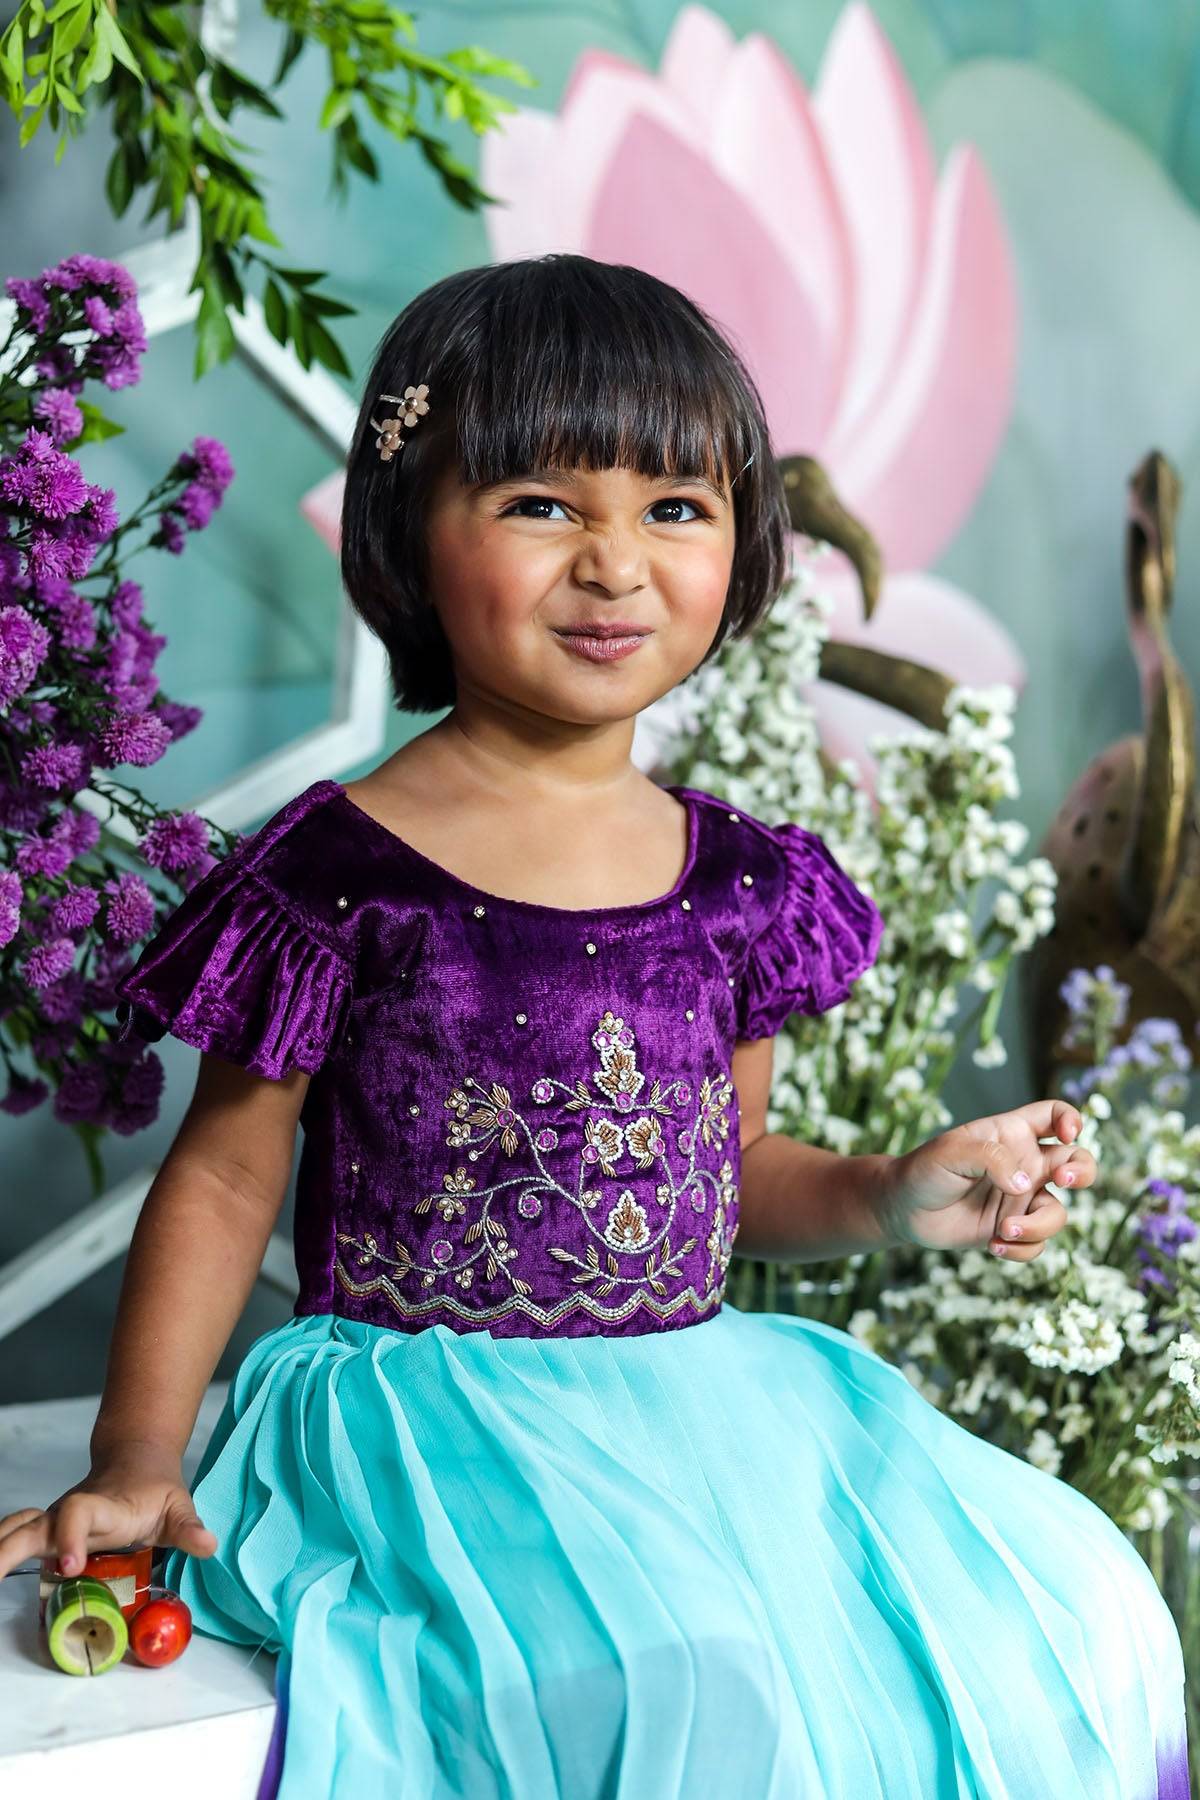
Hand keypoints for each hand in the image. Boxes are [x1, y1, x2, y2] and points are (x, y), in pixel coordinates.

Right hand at [0, 1444, 216, 1579]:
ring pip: (17, 1530)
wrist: (136, 1460)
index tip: (69, 1567)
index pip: (80, 1514)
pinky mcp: (49, 1531)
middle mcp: (72, 1513)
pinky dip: (1, 1548)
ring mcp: (56, 1521)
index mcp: (105, 1507)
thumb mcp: (179, 1506)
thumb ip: (189, 1528)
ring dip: (0, 1550)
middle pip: (33, 1527)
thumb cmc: (157, 1489)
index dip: (71, 1537)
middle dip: (10, 1551)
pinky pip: (16, 1536)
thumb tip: (209, 1545)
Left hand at [876, 1098, 1094, 1258]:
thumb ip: (990, 1158)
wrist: (902, 1209)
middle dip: (1082, 1172)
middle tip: (1061, 1181)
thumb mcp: (950, 1153)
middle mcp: (1023, 1165)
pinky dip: (1022, 1248)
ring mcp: (1020, 1199)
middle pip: (1076, 1162)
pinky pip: (1037, 1244)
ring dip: (1039, 1225)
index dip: (1070, 1119)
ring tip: (1004, 1229)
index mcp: (1011, 1134)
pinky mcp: (1011, 1229)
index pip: (1054, 1115)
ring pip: (1058, 1213)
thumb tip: (1024, 1184)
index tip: (1068, 1134)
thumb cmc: (924, 1170)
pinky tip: (993, 1245)